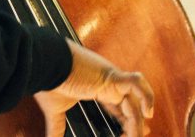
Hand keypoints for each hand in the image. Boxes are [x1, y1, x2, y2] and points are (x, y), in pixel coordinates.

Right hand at [34, 41, 154, 136]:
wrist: (46, 65)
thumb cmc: (50, 81)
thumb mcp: (56, 109)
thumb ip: (57, 126)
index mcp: (97, 87)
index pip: (119, 106)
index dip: (127, 121)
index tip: (128, 135)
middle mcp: (107, 82)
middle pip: (130, 104)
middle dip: (137, 123)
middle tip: (143, 135)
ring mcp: (111, 79)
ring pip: (134, 99)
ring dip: (138, 120)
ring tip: (138, 135)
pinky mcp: (112, 76)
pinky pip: (136, 83)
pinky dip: (145, 96)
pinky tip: (147, 112)